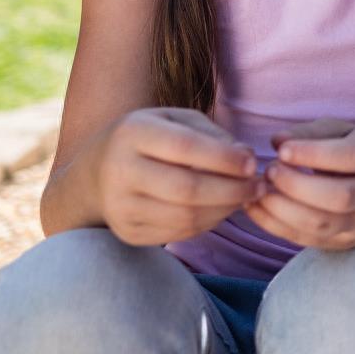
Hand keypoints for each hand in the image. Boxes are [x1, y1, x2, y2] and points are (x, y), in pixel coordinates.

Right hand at [95, 106, 258, 245]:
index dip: (225, 158)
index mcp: (133, 133)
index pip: (185, 148)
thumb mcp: (175, 121)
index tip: (253, 162)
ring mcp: (120, 206)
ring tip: (244, 198)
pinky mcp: (128, 232)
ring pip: (185, 217)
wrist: (96, 173)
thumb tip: (246, 157)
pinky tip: (220, 209)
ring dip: (224, 210)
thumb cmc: (149, 140)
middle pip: (187, 189)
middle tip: (258, 187)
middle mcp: (120, 171)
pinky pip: (178, 233)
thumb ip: (212, 135)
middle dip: (232, 190)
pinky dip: (208, 223)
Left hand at [246, 118, 354, 250]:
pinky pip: (304, 238)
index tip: (282, 151)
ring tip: (259, 191)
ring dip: (282, 208)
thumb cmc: (351, 153)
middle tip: (269, 171)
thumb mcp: (339, 133)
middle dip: (296, 185)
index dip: (314, 154)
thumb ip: (310, 133)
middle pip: (340, 197)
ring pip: (321, 224)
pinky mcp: (340, 242)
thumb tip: (278, 140)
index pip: (351, 158)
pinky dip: (274, 224)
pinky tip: (255, 207)